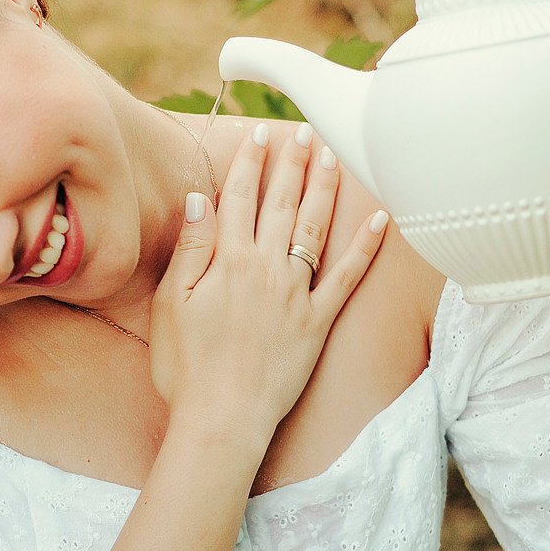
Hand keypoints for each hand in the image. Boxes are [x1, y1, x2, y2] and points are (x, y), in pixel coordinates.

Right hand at [149, 122, 385, 441]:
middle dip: (293, 163)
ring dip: (325, 189)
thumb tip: (200, 199)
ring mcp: (296, 294)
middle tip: (304, 131)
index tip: (259, 135)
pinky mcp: (318, 322)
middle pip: (282, 204)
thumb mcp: (170, 304)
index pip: (240, 197)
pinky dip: (366, 248)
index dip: (250, 162)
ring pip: (314, 229)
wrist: (222, 418)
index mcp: (227, 261)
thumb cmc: (186, 368)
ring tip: (332, 158)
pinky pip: (347, 278)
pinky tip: (380, 219)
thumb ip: (190, 249)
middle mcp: (266, 269)